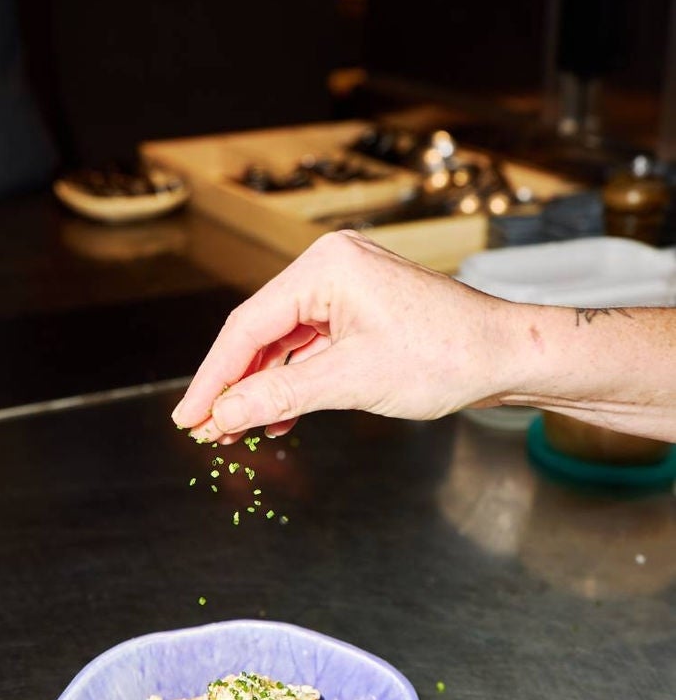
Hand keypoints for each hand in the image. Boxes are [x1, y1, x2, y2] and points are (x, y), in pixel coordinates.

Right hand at [171, 230, 511, 440]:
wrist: (509, 356)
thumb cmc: (447, 356)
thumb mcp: (352, 381)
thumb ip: (280, 396)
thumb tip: (223, 414)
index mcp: (326, 268)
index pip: (248, 326)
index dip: (214, 378)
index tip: (189, 418)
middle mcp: (331, 268)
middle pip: (261, 332)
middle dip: (235, 385)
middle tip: (207, 430)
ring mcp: (347, 289)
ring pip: (283, 344)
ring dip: (262, 388)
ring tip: (237, 431)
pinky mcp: (360, 312)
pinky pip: (311, 347)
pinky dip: (294, 382)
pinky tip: (277, 417)